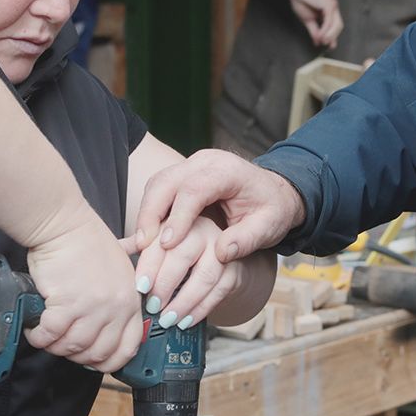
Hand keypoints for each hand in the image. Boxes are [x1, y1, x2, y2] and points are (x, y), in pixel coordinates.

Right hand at [23, 214, 145, 372]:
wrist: (63, 225)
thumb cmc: (86, 240)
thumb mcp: (120, 265)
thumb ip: (124, 289)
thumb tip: (123, 309)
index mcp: (130, 300)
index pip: (129, 346)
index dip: (111, 361)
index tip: (95, 361)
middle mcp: (115, 307)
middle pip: (98, 352)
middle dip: (77, 356)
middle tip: (64, 346)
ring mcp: (92, 307)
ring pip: (73, 346)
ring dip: (56, 346)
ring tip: (46, 336)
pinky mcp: (66, 304)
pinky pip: (51, 334)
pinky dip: (39, 337)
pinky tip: (35, 330)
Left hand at [127, 217, 249, 331]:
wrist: (220, 256)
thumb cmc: (181, 251)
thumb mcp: (160, 243)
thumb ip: (139, 246)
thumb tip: (112, 250)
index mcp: (177, 222)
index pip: (161, 241)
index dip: (149, 265)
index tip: (140, 287)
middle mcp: (201, 230)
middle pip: (183, 255)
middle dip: (165, 284)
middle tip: (152, 306)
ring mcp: (221, 250)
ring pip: (204, 276)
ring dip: (184, 302)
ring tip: (167, 318)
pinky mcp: (234, 270)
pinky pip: (218, 292)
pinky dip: (200, 310)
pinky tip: (185, 321)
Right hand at [131, 150, 304, 268]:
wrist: (274, 192)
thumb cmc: (272, 209)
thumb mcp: (270, 226)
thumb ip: (247, 239)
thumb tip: (221, 254)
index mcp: (227, 170)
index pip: (194, 189)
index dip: (178, 216)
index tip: (167, 244)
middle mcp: (205, 162)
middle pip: (166, 181)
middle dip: (151, 213)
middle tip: (144, 245)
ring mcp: (190, 166)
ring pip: (157, 183)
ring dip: (146, 213)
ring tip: (142, 245)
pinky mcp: (182, 176)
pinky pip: (159, 189)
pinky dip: (150, 211)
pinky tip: (148, 236)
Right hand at [288, 0, 343, 47]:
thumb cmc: (301, 1)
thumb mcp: (308, 20)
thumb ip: (315, 31)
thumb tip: (318, 42)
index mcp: (329, 10)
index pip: (335, 26)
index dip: (334, 37)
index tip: (331, 46)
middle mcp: (333, 7)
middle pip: (339, 26)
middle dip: (333, 37)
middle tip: (325, 44)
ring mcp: (332, 5)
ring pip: (336, 25)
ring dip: (329, 35)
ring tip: (322, 41)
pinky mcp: (328, 5)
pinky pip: (329, 21)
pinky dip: (325, 30)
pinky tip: (320, 35)